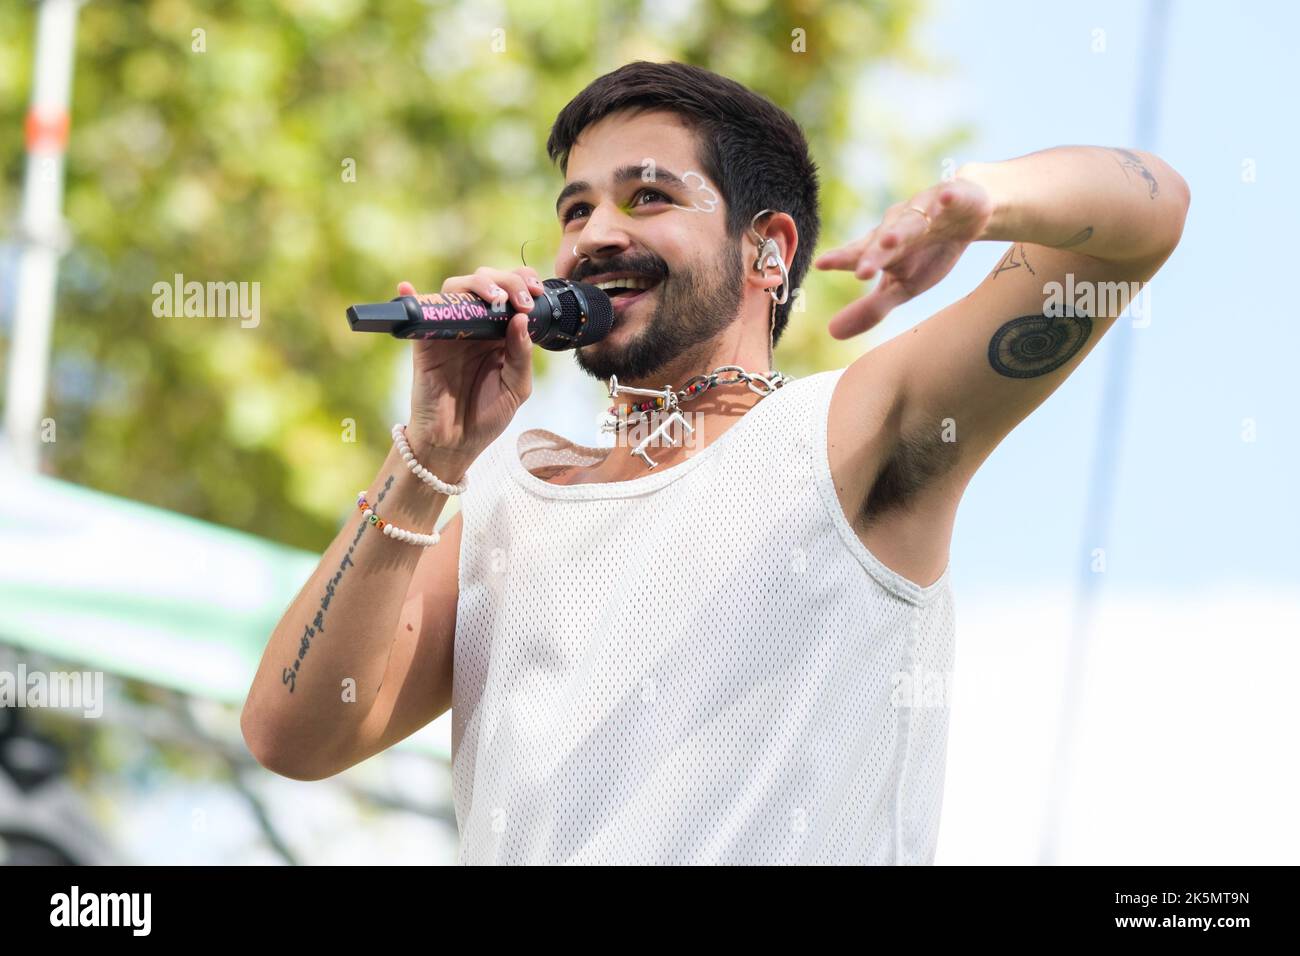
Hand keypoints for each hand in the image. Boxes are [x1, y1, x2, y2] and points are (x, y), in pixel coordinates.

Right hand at [399, 266, 542, 465]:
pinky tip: (409, 288)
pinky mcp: (425, 343)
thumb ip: (521, 354)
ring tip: (495, 300)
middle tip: (521, 301)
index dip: (523, 281)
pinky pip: (418, 314)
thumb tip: (521, 318)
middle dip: (507, 281)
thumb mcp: (516, 387)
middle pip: (484, 281)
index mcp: (499, 332)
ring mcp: (449, 331)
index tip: (537, 292)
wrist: (456, 444)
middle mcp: (474, 325)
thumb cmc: (486, 415)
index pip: (510, 292)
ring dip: (477, 284)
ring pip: (456, 288)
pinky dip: (412, 297)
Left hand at [813, 177, 992, 337]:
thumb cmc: (927, 255)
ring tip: (890, 240)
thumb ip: (870, 308)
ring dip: (901, 230)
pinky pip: (951, 196)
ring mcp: (926, 210)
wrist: (966, 219)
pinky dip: (949, 197)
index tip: (821, 264)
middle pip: (883, 240)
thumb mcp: (902, 287)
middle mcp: (899, 225)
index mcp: (883, 247)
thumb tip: (832, 333)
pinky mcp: (953, 197)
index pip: (860, 253)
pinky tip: (945, 198)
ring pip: (912, 220)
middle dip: (873, 254)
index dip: (842, 259)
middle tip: (862, 271)